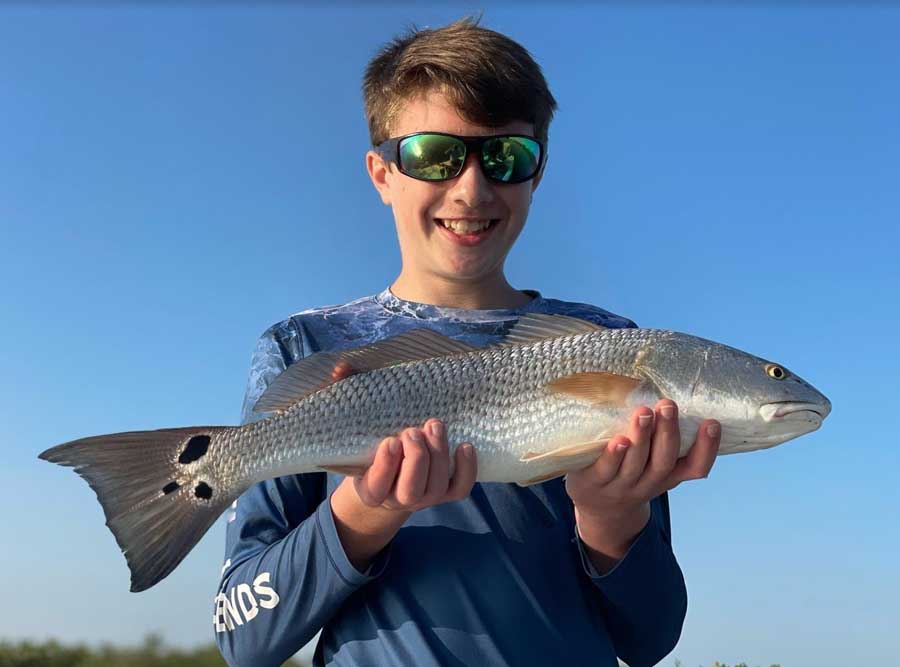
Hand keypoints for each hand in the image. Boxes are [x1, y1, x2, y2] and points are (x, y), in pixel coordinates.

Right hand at [330, 360, 477, 510]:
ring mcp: (425, 498)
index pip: (377, 485)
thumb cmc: (370, 444)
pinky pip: (460, 488)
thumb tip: (341, 368)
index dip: (385, 465)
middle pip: (410, 490)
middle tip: (413, 431)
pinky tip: (465, 445)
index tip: (390, 441)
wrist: (390, 480)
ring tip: (435, 425)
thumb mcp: (354, 427)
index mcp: (372, 489)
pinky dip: (467, 469)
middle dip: (416, 458)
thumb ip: (347, 396)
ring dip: (439, 455)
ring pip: (436, 486)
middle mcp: (398, 499)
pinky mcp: (446, 493)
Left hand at [566, 399, 719, 522]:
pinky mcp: (593, 483)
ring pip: (635, 464)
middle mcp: (648, 483)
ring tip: (644, 412)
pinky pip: (607, 470)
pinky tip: (619, 440)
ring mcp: (620, 486)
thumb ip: (659, 437)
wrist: (598, 510)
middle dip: (668, 432)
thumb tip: (665, 387)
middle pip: (663, 461)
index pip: (694, 467)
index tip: (712, 422)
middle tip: (668, 405)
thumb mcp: (650, 462)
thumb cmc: (628, 473)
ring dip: (642, 438)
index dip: (707, 448)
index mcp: (668, 476)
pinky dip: (614, 455)